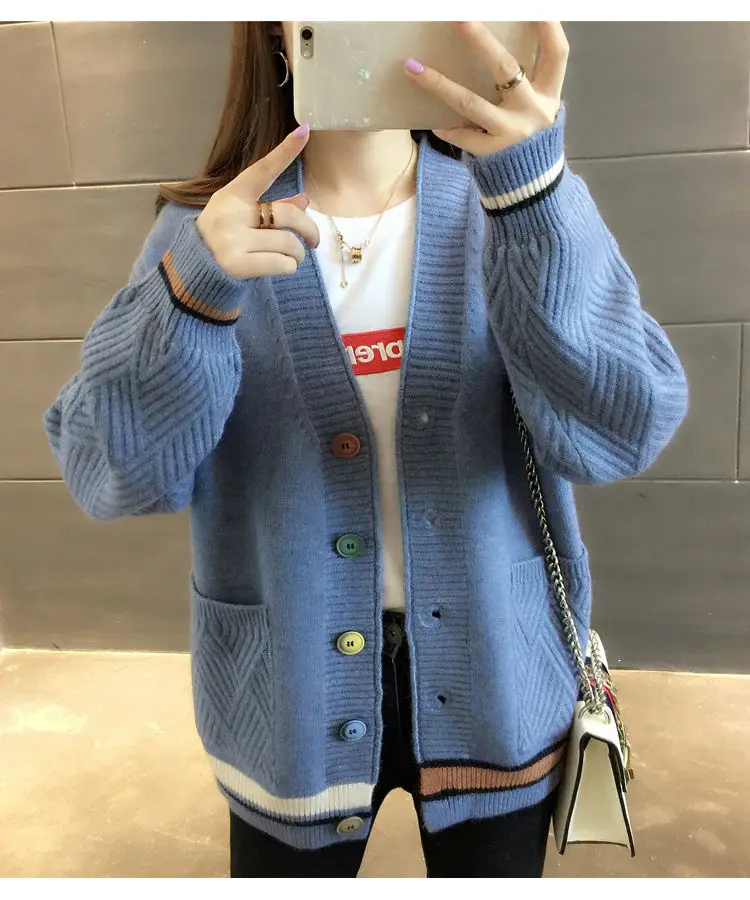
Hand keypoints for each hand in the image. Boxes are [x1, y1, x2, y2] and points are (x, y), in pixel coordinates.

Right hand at [196, 126, 319, 279]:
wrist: (194, 270)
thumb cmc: (226, 240)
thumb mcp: (243, 217)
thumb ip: (273, 208)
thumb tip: (304, 200)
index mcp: (232, 195)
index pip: (262, 170)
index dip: (285, 151)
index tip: (305, 131)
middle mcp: (230, 214)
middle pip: (288, 214)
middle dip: (309, 229)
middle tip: (313, 241)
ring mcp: (232, 239)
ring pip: (288, 242)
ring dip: (299, 254)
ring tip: (293, 258)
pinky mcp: (236, 264)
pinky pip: (282, 264)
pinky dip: (290, 267)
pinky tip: (283, 268)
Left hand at [404, 22, 567, 156]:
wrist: (533, 189)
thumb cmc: (530, 138)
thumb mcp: (539, 107)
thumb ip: (528, 80)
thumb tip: (495, 43)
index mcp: (549, 94)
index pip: (557, 53)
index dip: (548, 27)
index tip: (535, 6)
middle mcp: (533, 110)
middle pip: (506, 68)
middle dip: (479, 39)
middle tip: (456, 17)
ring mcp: (512, 133)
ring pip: (471, 103)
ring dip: (440, 84)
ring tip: (412, 68)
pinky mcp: (492, 155)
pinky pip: (463, 135)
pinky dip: (448, 128)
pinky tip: (433, 122)